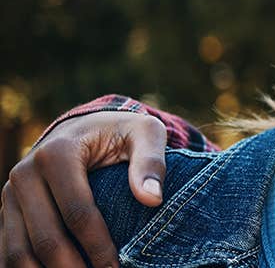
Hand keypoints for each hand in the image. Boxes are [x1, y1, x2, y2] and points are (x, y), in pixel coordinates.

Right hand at [1, 112, 166, 267]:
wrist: (83, 128)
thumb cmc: (120, 132)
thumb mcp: (144, 133)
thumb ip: (151, 161)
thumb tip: (152, 199)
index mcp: (57, 153)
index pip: (77, 212)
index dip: (98, 246)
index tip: (116, 267)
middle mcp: (25, 173)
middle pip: (46, 238)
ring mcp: (10, 194)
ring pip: (18, 251)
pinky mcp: (8, 210)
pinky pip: (9, 250)